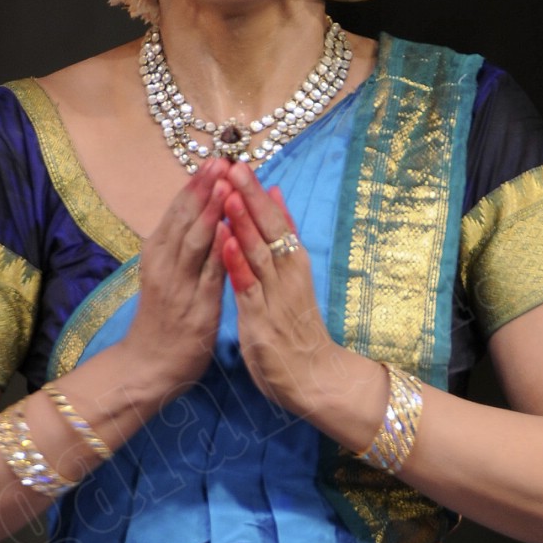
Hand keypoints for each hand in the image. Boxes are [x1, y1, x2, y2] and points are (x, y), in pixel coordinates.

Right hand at [117, 160, 228, 400]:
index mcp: (158, 255)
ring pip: (194, 241)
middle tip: (222, 160)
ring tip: (226, 183)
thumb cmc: (162, 321)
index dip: (194, 186)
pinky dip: (218, 250)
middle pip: (184, 220)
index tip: (212, 161)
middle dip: (204, 188)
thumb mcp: (165, 277)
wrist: (147, 366)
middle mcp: (165, 266)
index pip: (177, 213)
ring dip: (211, 210)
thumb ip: (179, 249)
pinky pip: (209, 274)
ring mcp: (179, 286)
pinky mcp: (196, 308)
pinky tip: (229, 230)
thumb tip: (197, 216)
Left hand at [218, 162, 374, 428]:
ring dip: (242, 221)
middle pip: (269, 229)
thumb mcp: (293, 278)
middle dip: (250, 196)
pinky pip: (249, 287)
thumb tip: (277, 199)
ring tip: (228, 192)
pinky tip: (225, 241)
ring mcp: (276, 297)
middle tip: (232, 165)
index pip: (275, 221)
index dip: (256, 193)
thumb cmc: (299, 329)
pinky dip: (237, 262)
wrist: (317, 379)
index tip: (239, 163)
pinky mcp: (263, 320)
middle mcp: (288, 275)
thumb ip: (283, 240)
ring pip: (259, 252)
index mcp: (293, 264)